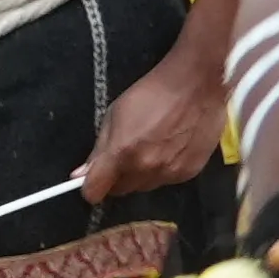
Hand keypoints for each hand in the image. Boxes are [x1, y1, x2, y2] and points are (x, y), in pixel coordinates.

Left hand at [83, 43, 228, 208]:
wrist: (197, 85)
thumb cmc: (152, 93)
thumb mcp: (115, 114)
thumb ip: (99, 149)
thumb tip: (81, 175)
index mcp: (122, 153)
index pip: (94, 192)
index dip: (90, 187)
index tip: (93, 179)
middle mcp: (145, 169)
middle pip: (120, 190)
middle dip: (117, 177)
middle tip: (126, 154)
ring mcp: (169, 173)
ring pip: (144, 187)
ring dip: (141, 174)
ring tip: (152, 147)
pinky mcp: (189, 173)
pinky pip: (167, 181)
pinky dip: (164, 170)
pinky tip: (170, 148)